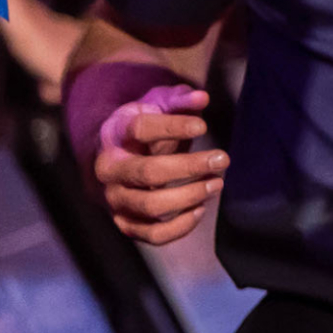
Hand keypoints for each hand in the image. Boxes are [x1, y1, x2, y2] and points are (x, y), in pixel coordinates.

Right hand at [95, 84, 227, 244]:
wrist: (115, 158)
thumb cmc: (145, 128)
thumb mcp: (158, 105)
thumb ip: (180, 99)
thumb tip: (202, 98)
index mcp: (115, 134)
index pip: (140, 129)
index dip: (173, 127)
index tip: (203, 127)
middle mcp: (109, 169)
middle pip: (148, 172)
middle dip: (190, 167)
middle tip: (223, 159)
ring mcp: (115, 198)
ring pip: (151, 206)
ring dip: (190, 196)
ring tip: (217, 183)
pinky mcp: (125, 222)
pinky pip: (152, 235)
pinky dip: (180, 226)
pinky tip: (200, 208)